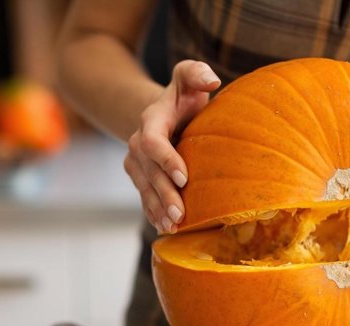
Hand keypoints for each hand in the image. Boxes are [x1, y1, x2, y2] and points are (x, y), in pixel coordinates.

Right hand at [124, 60, 220, 233]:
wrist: (164, 113)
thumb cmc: (184, 97)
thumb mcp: (188, 78)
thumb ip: (196, 73)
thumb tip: (212, 81)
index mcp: (151, 121)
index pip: (152, 142)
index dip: (166, 159)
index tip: (184, 176)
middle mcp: (138, 144)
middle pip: (148, 172)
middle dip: (164, 193)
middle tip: (180, 213)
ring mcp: (137, 164)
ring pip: (144, 189)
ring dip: (157, 209)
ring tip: (173, 226)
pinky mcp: (141, 179)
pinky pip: (145, 198)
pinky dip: (153, 214)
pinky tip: (165, 228)